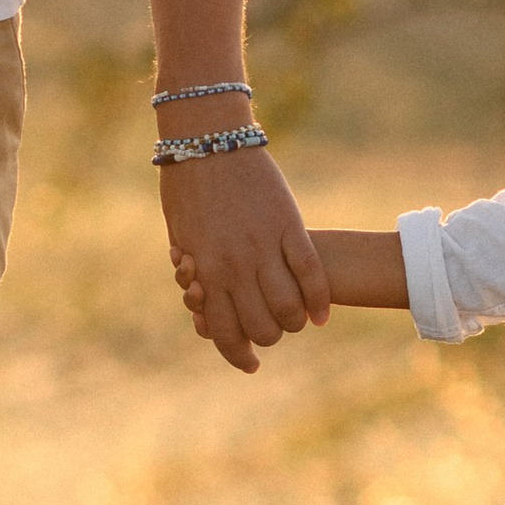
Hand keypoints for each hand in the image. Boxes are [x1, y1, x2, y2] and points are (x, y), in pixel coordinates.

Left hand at [160, 147, 329, 372]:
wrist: (207, 140)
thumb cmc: (186, 188)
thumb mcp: (182, 237)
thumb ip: (198, 272)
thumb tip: (206, 303)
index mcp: (206, 271)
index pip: (225, 333)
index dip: (238, 356)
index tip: (250, 363)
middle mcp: (235, 266)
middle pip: (263, 327)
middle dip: (269, 338)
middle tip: (272, 331)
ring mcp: (265, 246)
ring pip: (290, 308)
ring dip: (294, 322)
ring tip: (295, 319)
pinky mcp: (290, 226)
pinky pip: (311, 273)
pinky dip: (320, 299)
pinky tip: (321, 314)